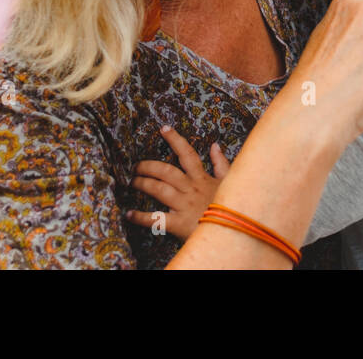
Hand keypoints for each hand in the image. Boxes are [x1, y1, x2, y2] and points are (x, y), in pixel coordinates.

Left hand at [125, 125, 229, 239]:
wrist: (233, 233)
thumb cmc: (231, 210)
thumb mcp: (230, 183)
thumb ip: (221, 164)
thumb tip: (215, 145)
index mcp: (202, 178)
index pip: (188, 154)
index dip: (175, 140)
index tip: (163, 129)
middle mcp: (191, 189)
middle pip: (165, 171)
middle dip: (148, 166)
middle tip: (135, 166)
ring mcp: (184, 206)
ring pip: (158, 189)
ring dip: (142, 183)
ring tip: (132, 182)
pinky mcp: (179, 224)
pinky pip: (156, 218)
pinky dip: (140, 217)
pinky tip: (129, 214)